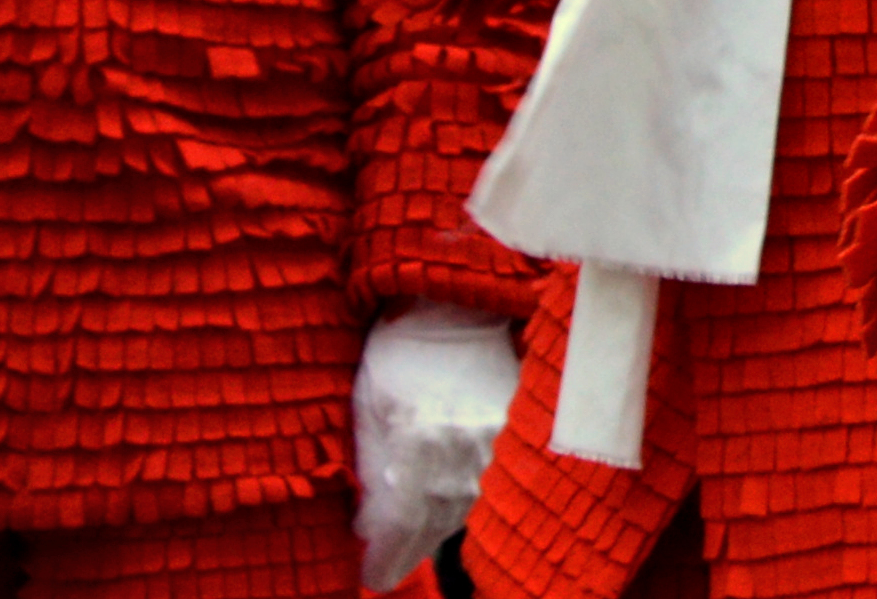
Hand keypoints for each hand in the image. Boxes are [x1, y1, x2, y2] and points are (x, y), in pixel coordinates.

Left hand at [352, 304, 519, 585]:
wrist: (458, 304)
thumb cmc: (400, 349)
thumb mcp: (367, 402)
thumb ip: (371, 464)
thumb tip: (369, 521)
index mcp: (421, 438)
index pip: (402, 519)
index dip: (385, 554)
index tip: (369, 577)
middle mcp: (462, 447)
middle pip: (434, 520)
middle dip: (407, 551)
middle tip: (384, 573)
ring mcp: (491, 440)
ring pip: (461, 505)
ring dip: (432, 532)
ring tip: (410, 549)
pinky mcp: (508, 429)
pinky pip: (482, 480)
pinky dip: (457, 504)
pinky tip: (440, 514)